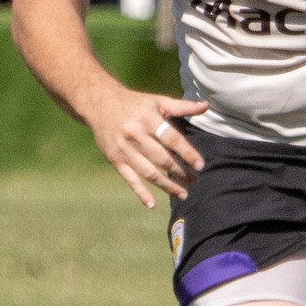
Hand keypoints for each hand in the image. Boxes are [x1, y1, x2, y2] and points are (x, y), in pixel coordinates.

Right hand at [85, 87, 207, 207]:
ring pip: (148, 171)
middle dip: (180, 172)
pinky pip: (129, 178)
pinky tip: (151, 204)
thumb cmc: (135, 103)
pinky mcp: (114, 159)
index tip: (200, 165)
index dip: (187, 153)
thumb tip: (206, 106)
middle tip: (194, 181)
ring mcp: (123, 149)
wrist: (99, 103)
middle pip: (161, 158)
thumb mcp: (157, 101)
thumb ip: (182, 106)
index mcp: (148, 119)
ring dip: (166, 185)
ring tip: (182, 194)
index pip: (171, 139)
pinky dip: (140, 192)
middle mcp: (135, 134)